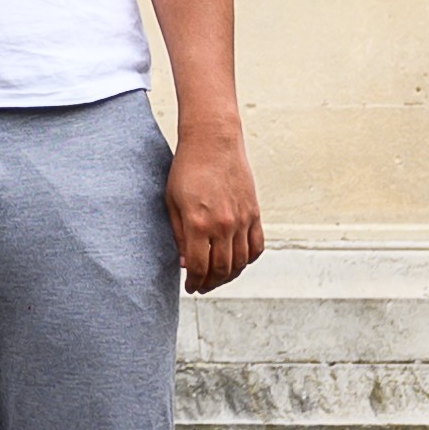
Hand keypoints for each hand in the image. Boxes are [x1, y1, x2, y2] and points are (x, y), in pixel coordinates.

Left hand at [172, 136, 264, 290]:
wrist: (213, 142)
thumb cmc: (187, 169)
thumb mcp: (172, 203)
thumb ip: (179, 235)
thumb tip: (185, 264)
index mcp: (198, 223)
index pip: (199, 267)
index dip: (194, 282)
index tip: (190, 287)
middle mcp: (223, 225)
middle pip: (222, 269)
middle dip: (210, 283)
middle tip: (202, 286)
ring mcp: (242, 219)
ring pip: (241, 262)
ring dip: (229, 276)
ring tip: (218, 278)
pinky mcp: (254, 213)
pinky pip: (256, 246)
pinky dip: (248, 260)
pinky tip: (237, 262)